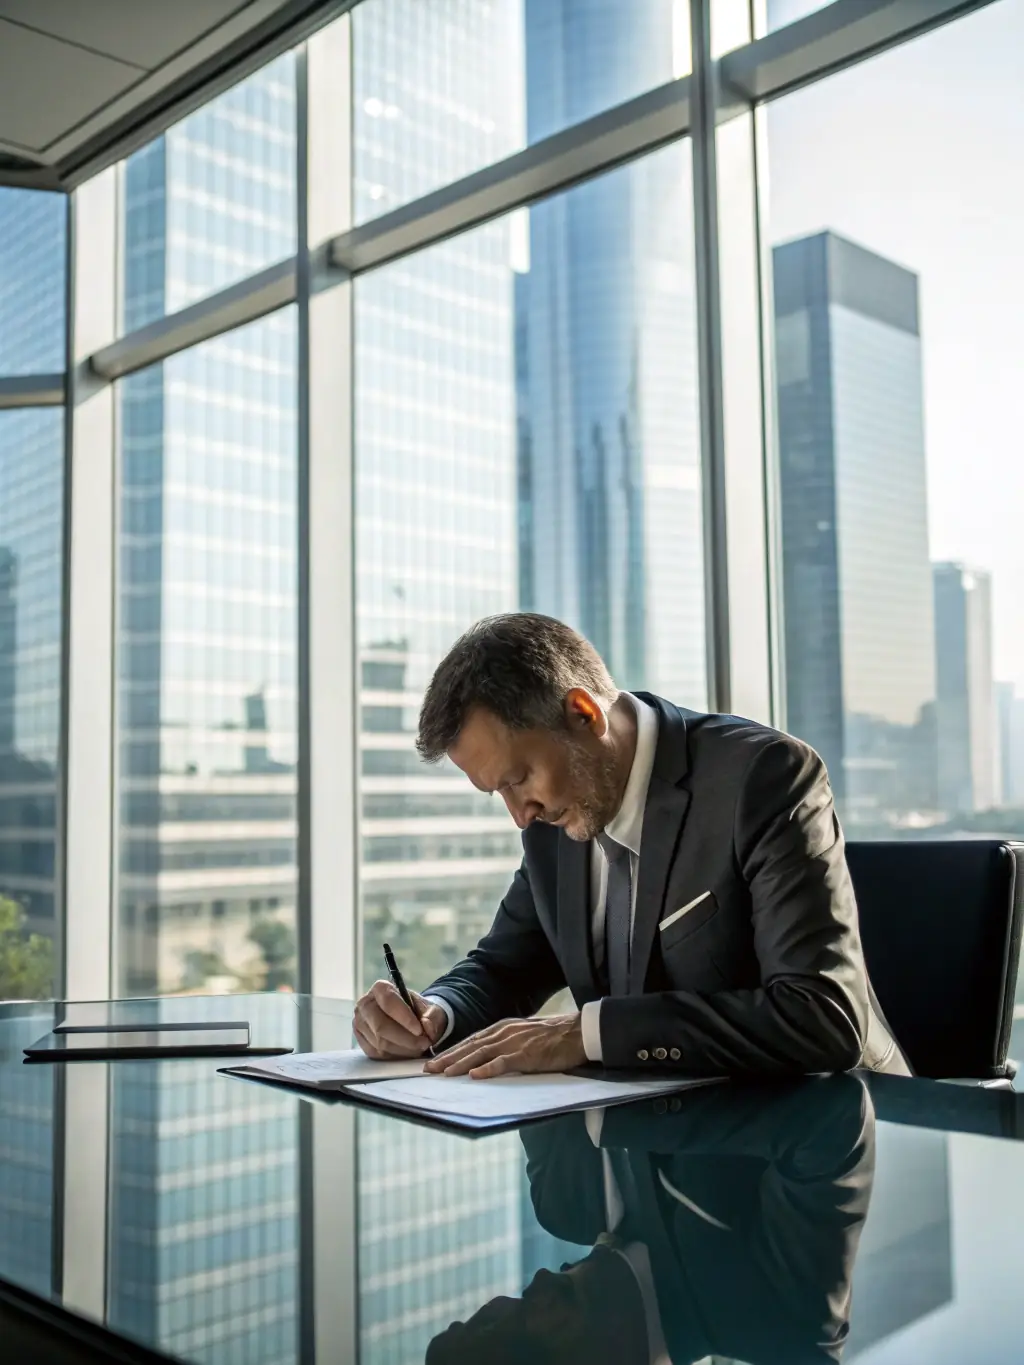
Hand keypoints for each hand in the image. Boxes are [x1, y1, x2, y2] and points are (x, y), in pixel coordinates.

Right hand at [353, 980, 447, 1058]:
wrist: (410, 1021)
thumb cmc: (418, 1011)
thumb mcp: (430, 1009)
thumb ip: (432, 1016)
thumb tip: (427, 1028)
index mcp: (380, 988)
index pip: (389, 1002)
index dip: (404, 1018)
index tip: (420, 1030)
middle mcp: (365, 1004)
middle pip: (381, 1026)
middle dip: (405, 1038)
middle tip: (424, 1043)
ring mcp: (360, 1023)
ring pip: (379, 1042)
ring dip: (403, 1049)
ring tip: (419, 1048)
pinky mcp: (361, 1041)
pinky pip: (377, 1053)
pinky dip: (395, 1056)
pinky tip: (408, 1052)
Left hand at [423, 1012, 585, 1078]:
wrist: (577, 1033)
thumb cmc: (552, 1038)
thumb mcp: (523, 1036)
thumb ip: (505, 1044)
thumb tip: (487, 1059)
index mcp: (503, 1028)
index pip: (471, 1040)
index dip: (452, 1051)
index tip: (435, 1061)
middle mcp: (504, 1032)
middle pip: (470, 1046)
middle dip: (448, 1058)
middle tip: (429, 1069)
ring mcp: (514, 1042)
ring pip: (481, 1053)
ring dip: (460, 1064)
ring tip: (444, 1074)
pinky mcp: (527, 1054)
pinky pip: (503, 1062)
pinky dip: (488, 1069)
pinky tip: (475, 1076)